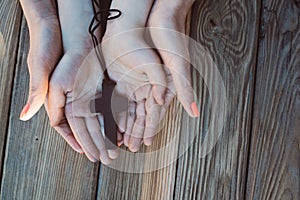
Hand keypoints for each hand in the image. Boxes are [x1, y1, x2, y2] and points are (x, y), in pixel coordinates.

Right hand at [19, 0, 118, 162]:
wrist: (69, 27)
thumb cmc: (50, 44)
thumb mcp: (41, 67)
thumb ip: (37, 92)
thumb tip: (25, 116)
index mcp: (53, 97)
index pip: (64, 126)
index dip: (76, 141)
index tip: (88, 153)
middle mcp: (66, 98)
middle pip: (81, 126)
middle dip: (94, 142)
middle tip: (106, 156)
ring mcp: (79, 92)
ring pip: (93, 118)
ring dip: (103, 132)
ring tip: (114, 145)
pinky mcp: (90, 85)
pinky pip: (100, 105)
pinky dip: (108, 116)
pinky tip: (117, 125)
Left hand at [102, 0, 198, 151]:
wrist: (156, 15)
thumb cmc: (171, 38)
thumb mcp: (179, 64)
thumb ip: (184, 89)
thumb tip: (194, 113)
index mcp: (165, 86)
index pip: (155, 113)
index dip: (149, 129)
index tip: (143, 143)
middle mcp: (152, 86)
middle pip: (141, 113)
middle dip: (135, 130)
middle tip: (128, 146)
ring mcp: (139, 79)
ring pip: (130, 105)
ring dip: (124, 121)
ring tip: (118, 136)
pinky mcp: (127, 72)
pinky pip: (120, 92)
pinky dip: (116, 105)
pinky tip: (110, 114)